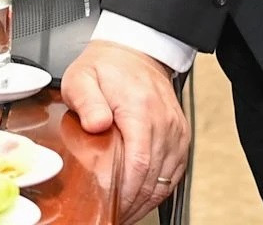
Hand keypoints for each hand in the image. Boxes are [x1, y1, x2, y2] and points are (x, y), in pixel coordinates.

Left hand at [62, 41, 190, 224]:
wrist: (134, 53)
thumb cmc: (107, 68)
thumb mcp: (82, 78)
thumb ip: (86, 101)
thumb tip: (96, 124)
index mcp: (140, 109)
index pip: (139, 162)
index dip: (124, 190)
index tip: (108, 204)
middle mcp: (163, 122)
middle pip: (153, 177)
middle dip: (131, 202)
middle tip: (110, 214)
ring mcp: (175, 130)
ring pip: (166, 180)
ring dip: (145, 201)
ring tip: (123, 212)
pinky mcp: (180, 136)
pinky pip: (175, 173)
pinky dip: (159, 191)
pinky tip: (142, 199)